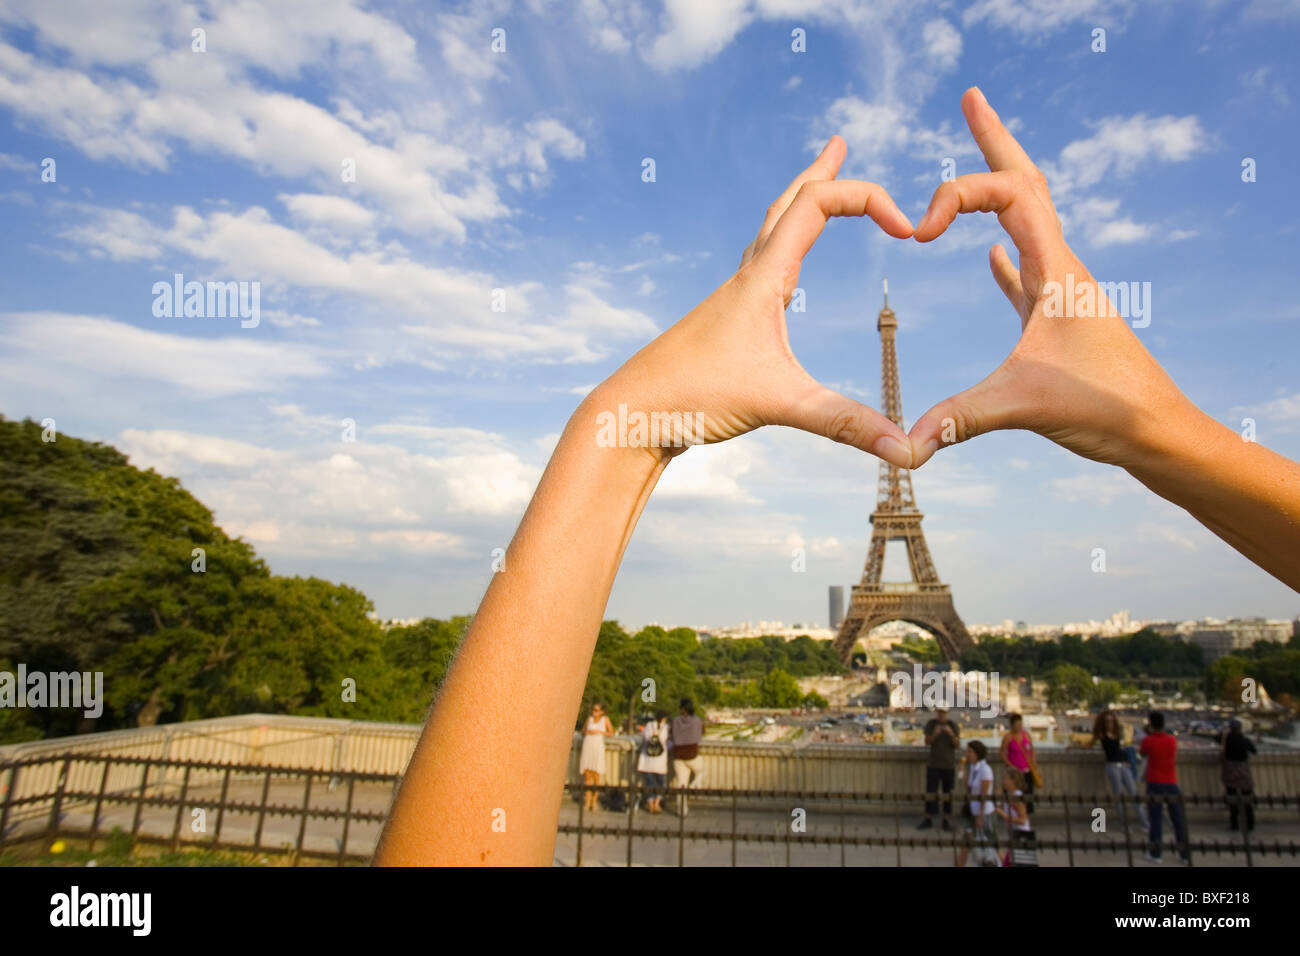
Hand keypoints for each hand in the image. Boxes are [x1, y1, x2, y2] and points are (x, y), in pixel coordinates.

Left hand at [582, 137, 914, 467]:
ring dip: (797, 208)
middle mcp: (745, 279)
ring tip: (815, 192)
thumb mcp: (779, 406)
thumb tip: (909, 452)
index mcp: (761, 278)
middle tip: (838, 145)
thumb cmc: (691, 399)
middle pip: (786, 204)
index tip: (907, 229)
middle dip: (820, 173)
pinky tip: (783, 280)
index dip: (867, 198)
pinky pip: (758, 273)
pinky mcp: (722, 327)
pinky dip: (780, 255)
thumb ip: (845, 423)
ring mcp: (731, 301)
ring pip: (768, 235)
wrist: (629, 415)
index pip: (818, 203)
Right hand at [907, 88, 1197, 471]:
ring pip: (1026, 223)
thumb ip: (960, 419)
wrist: (1156, 430)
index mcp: (1057, 268)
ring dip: (997, 190)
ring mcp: (1059, 292)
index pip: (1010, 192)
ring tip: (977, 161)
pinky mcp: (1055, 322)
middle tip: (970, 99)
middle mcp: (1061, 268)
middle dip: (994, 141)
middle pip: (1025, 184)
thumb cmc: (1106, 407)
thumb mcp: (1025, 405)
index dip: (958, 195)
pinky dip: (1002, 257)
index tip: (920, 232)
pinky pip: (1024, 273)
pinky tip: (989, 256)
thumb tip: (904, 445)